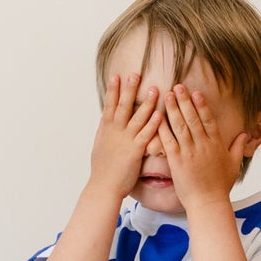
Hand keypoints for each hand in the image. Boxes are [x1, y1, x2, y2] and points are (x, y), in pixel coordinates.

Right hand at [89, 71, 162, 198]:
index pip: (109, 105)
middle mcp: (115, 132)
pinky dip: (153, 124)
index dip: (113, 90)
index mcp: (106, 129)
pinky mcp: (135, 151)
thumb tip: (106, 119)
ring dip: (146, 103)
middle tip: (135, 74)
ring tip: (155, 89)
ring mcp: (125, 140)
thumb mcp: (100, 145)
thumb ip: (105, 131)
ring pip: (137, 117)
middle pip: (123, 106)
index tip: (116, 75)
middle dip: (129, 89)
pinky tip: (160, 114)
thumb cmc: (102, 169)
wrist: (103, 186)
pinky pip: (146, 135)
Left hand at [159, 85, 245, 208]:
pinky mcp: (177, 161)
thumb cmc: (220, 186)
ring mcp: (189, 153)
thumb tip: (244, 134)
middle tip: (178, 86)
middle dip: (185, 101)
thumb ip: (238, 148)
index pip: (208, 120)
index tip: (196, 92)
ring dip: (173, 109)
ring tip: (167, 95)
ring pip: (180, 126)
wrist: (208, 203)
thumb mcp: (233, 165)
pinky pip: (168, 141)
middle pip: (193, 118)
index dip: (202, 105)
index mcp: (216, 144)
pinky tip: (157, 117)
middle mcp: (202, 146)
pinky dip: (162, 128)